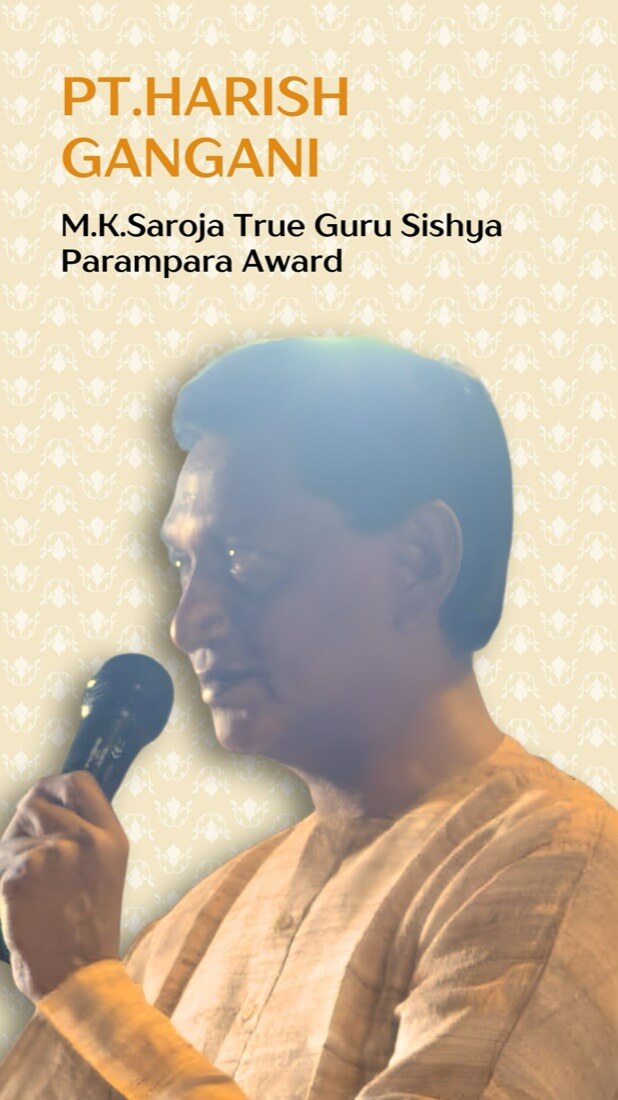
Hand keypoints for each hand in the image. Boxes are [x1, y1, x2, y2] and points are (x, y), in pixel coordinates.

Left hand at [0, 771, 128, 1002]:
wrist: (78, 978)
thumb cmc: (87, 928)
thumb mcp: (104, 870)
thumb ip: (83, 834)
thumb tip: (45, 805)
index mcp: (109, 837)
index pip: (78, 782)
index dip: (54, 787)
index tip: (43, 802)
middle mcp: (85, 839)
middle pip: (36, 801)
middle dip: (23, 826)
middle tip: (28, 859)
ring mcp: (54, 856)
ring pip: (13, 838)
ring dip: (10, 858)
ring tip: (29, 891)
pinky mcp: (21, 877)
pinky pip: (1, 867)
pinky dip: (3, 885)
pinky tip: (21, 909)